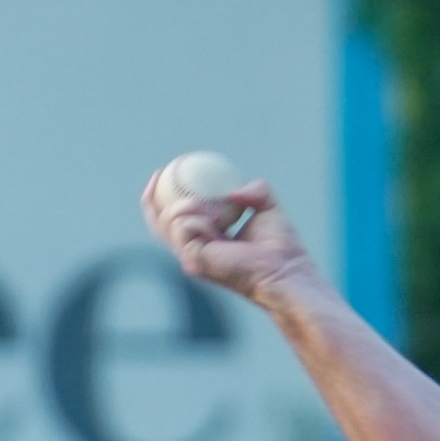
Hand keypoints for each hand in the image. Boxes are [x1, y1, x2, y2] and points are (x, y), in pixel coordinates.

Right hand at [140, 174, 312, 306]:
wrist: (287, 269)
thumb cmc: (282, 246)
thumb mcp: (268, 208)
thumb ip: (256, 191)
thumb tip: (235, 191)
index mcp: (209, 241)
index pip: (176, 218)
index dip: (164, 195)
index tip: (166, 171)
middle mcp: (196, 252)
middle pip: (159, 222)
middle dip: (152, 196)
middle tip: (161, 173)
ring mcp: (192, 258)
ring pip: (167, 223)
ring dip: (184, 205)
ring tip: (208, 206)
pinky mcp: (194, 261)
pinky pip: (182, 229)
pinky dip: (194, 218)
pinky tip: (212, 220)